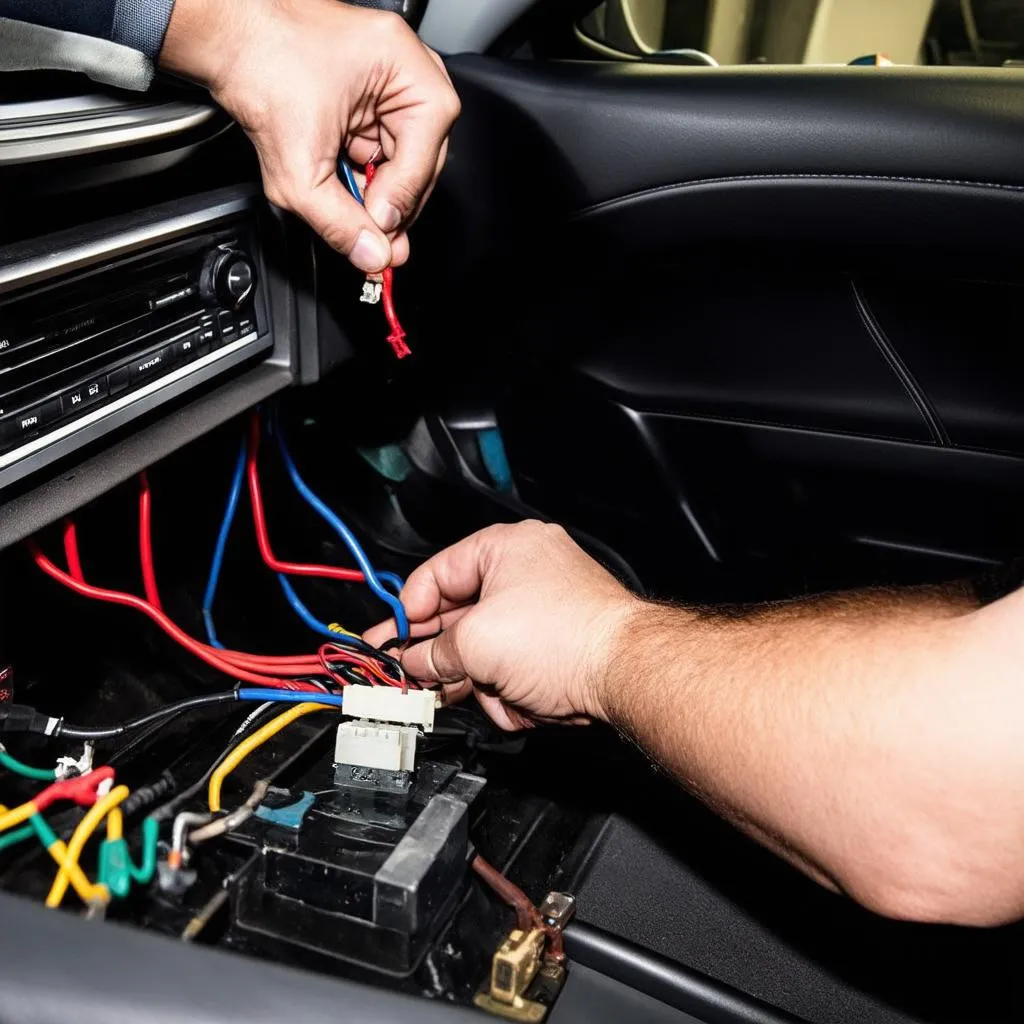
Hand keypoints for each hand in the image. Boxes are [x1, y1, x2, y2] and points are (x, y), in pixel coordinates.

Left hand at [159, 0, 458, 271]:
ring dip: (371, 190)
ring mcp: (395, 83)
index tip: (377, 234)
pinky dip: (359, 173)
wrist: (227, 36)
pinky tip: (337, 176)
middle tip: (369, 239)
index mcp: (410, 73)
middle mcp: (411, 72)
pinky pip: (381, 151)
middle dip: (387, 202)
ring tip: (341, 198)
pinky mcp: (375, 97)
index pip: (424, 161)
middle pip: (420, 164)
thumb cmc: (260, 61)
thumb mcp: (299, 167)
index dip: (399, 205)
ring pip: (401, 163)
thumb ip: (339, 222)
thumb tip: (371, 255)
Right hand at [364, 522, 639, 729]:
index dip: (409, 610)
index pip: (437, 573)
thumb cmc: (566, 637)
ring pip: (487, 650)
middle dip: (444, 656)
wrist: (625, 672)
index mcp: (506, 547)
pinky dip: (512, 690)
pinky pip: (515, 666)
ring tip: (488, 694)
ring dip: (482, 681)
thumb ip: (434, 653)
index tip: (392, 640)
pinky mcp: (559, 644)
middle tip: (412, 677)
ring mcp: (545, 609)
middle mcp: (527, 571)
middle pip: (461, 617)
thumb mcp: (477, 644)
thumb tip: (413, 663)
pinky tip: (522, 703)